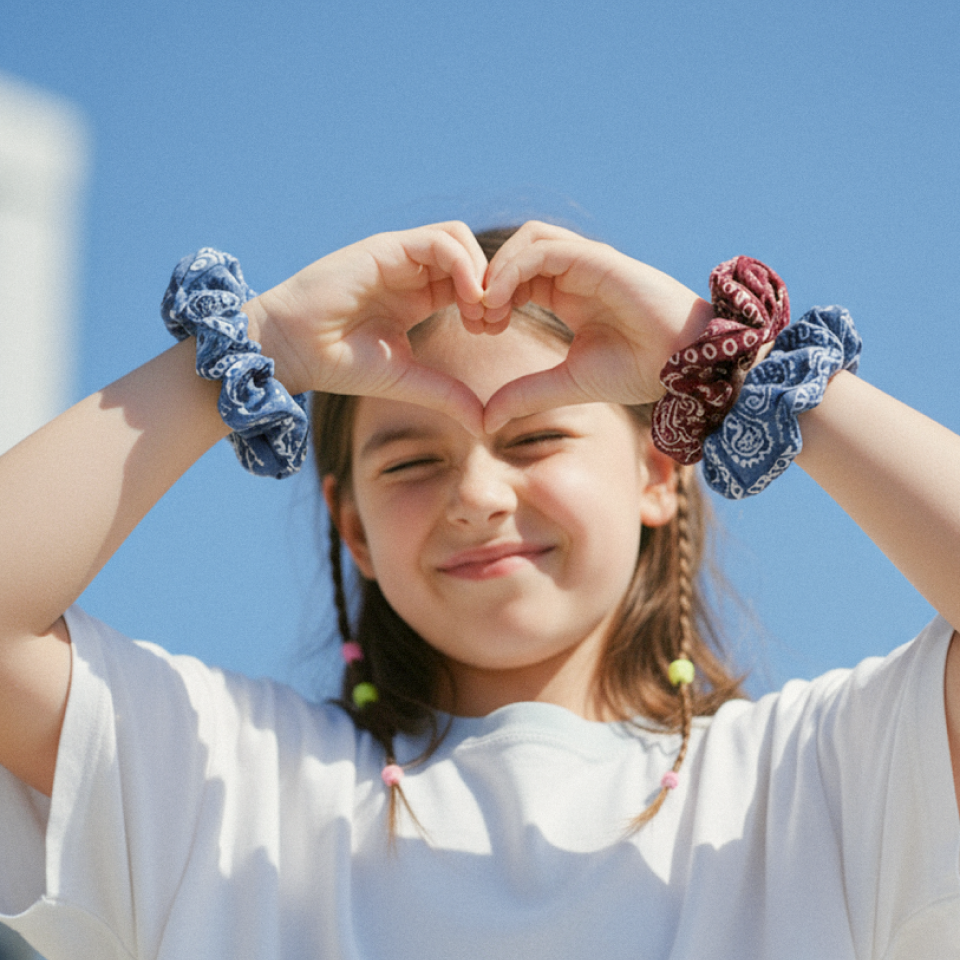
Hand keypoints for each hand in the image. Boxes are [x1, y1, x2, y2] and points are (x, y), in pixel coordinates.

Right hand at [245, 222, 488, 433]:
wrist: (294, 350)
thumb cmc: (340, 364)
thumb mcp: (407, 380)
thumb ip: (448, 396)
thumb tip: (486, 425)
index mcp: (418, 295)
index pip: (470, 280)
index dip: (490, 302)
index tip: (493, 333)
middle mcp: (410, 270)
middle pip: (471, 255)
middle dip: (492, 285)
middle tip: (492, 323)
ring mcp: (398, 256)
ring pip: (460, 239)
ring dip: (481, 272)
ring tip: (479, 311)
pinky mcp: (386, 248)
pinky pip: (441, 241)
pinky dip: (464, 266)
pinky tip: (467, 301)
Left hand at [479, 222, 713, 430]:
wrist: (685, 367)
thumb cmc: (639, 371)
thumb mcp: (568, 384)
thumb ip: (526, 394)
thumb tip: (485, 421)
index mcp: (567, 293)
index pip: (515, 275)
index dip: (490, 296)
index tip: (478, 331)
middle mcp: (576, 271)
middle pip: (516, 251)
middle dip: (487, 279)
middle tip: (476, 320)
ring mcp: (588, 261)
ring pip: (527, 239)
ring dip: (498, 269)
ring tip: (487, 310)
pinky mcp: (598, 260)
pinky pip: (544, 249)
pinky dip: (513, 269)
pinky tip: (500, 302)